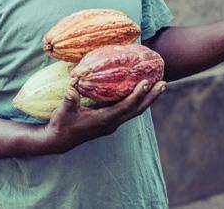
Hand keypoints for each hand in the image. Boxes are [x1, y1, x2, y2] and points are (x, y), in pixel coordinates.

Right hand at [41, 79, 165, 153]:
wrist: (59, 140)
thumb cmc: (61, 124)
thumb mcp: (64, 111)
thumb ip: (70, 99)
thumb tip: (72, 85)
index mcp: (104, 120)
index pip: (125, 107)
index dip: (136, 95)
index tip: (146, 83)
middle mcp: (112, 123)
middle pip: (137, 110)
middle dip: (151, 97)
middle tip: (164, 83)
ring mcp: (112, 123)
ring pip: (135, 111)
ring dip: (147, 99)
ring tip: (159, 86)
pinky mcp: (110, 122)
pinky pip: (128, 110)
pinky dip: (137, 101)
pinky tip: (140, 91)